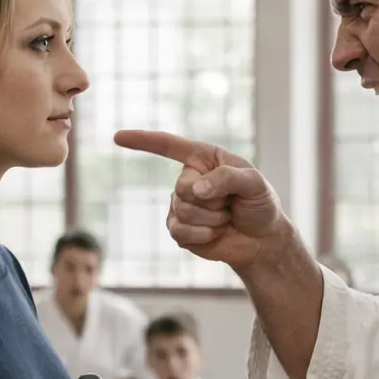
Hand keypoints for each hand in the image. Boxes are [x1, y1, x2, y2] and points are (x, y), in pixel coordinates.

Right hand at [113, 130, 287, 271]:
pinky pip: (179, 232)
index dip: (143, 140)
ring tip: (225, 219)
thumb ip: (227, 178)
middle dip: (211, 201)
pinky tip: (216, 234)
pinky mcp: (179, 229)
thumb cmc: (260, 205)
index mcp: (204, 158)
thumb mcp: (255, 183)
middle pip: (181, 188)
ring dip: (211, 220)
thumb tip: (195, 190)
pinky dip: (202, 236)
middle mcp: (189, 178)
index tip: (118, 137)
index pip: (169, 146)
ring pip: (182, 211)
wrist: (261, 240)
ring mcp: (181, 204)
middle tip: (230, 205)